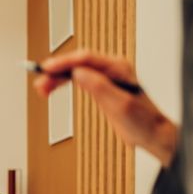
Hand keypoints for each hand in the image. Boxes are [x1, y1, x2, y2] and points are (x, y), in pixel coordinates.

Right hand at [34, 49, 178, 165]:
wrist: (152, 134)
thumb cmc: (142, 121)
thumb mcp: (120, 104)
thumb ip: (99, 86)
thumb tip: (79, 73)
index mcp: (118, 68)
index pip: (85, 59)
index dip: (63, 62)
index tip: (46, 68)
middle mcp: (112, 69)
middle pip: (77, 63)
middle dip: (56, 72)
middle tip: (40, 84)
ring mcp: (106, 77)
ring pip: (75, 70)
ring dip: (57, 77)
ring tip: (42, 88)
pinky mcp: (101, 87)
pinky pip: (79, 79)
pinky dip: (64, 82)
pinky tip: (54, 86)